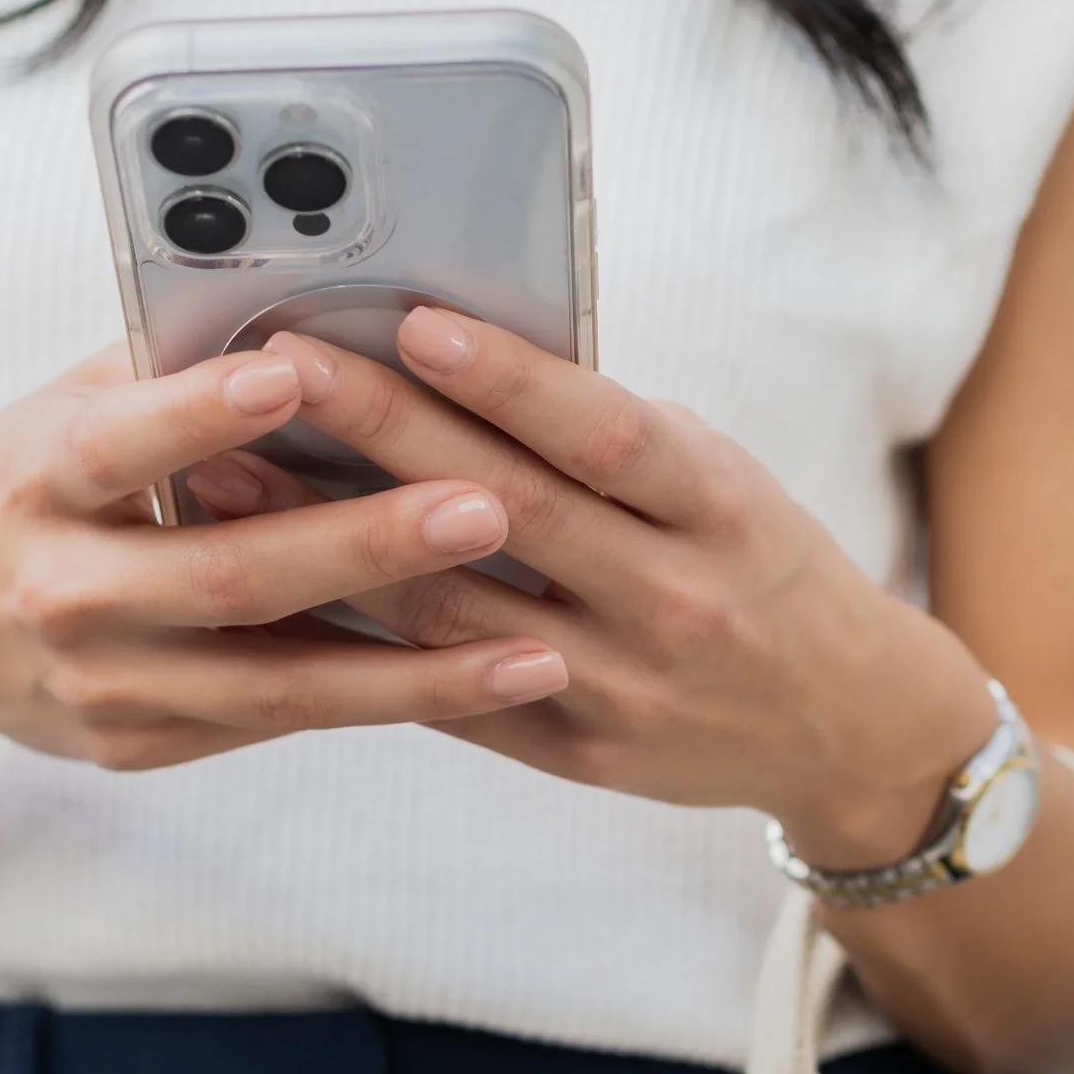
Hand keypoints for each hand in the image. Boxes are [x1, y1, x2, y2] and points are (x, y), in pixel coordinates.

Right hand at [0, 340, 572, 772]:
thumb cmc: (27, 484)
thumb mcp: (61, 408)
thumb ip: (169, 367)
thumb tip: (316, 293)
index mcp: (36, 479)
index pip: (119, 442)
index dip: (204, 411)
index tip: (294, 371)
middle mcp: (62, 591)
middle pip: (228, 576)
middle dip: (364, 545)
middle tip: (485, 508)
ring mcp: (104, 686)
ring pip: (276, 687)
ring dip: (417, 673)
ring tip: (537, 654)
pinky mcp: (141, 747)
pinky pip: (279, 725)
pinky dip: (383, 702)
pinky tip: (482, 685)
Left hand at [257, 310, 999, 863]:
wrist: (844, 725)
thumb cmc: (765, 568)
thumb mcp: (724, 484)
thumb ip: (611, 442)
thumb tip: (459, 357)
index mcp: (722, 510)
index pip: (605, 436)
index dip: (508, 380)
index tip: (412, 318)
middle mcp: (674, 601)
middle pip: (511, 511)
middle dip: (385, 430)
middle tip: (279, 364)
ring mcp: (622, 688)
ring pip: (456, 612)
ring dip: (334, 539)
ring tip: (230, 474)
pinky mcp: (579, 754)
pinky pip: (452, 693)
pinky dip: (363, 641)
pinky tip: (278, 589)